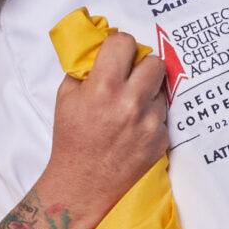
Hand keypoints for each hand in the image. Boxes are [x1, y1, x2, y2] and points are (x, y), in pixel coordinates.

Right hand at [34, 30, 169, 228]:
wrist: (83, 185)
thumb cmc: (71, 141)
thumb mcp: (66, 97)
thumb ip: (84, 69)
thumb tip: (100, 48)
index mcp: (103, 87)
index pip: (125, 42)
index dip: (120, 44)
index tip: (117, 52)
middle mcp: (130, 103)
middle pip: (154, 62)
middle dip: (141, 65)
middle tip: (130, 76)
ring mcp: (150, 122)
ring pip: (161, 88)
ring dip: (147, 92)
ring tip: (129, 107)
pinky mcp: (162, 139)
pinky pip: (162, 114)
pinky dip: (150, 117)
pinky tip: (133, 128)